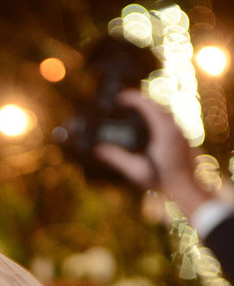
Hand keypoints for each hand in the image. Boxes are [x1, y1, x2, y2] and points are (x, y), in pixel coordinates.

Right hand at [93, 89, 212, 217]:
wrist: (187, 188)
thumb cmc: (161, 181)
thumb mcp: (136, 170)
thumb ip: (117, 158)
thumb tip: (98, 150)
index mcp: (164, 130)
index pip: (147, 105)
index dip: (132, 98)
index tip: (120, 97)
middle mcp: (174, 126)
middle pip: (156, 104)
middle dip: (140, 100)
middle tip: (126, 100)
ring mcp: (181, 131)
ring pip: (165, 111)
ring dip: (150, 108)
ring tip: (137, 109)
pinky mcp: (184, 137)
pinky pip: (170, 120)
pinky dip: (158, 116)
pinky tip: (151, 124)